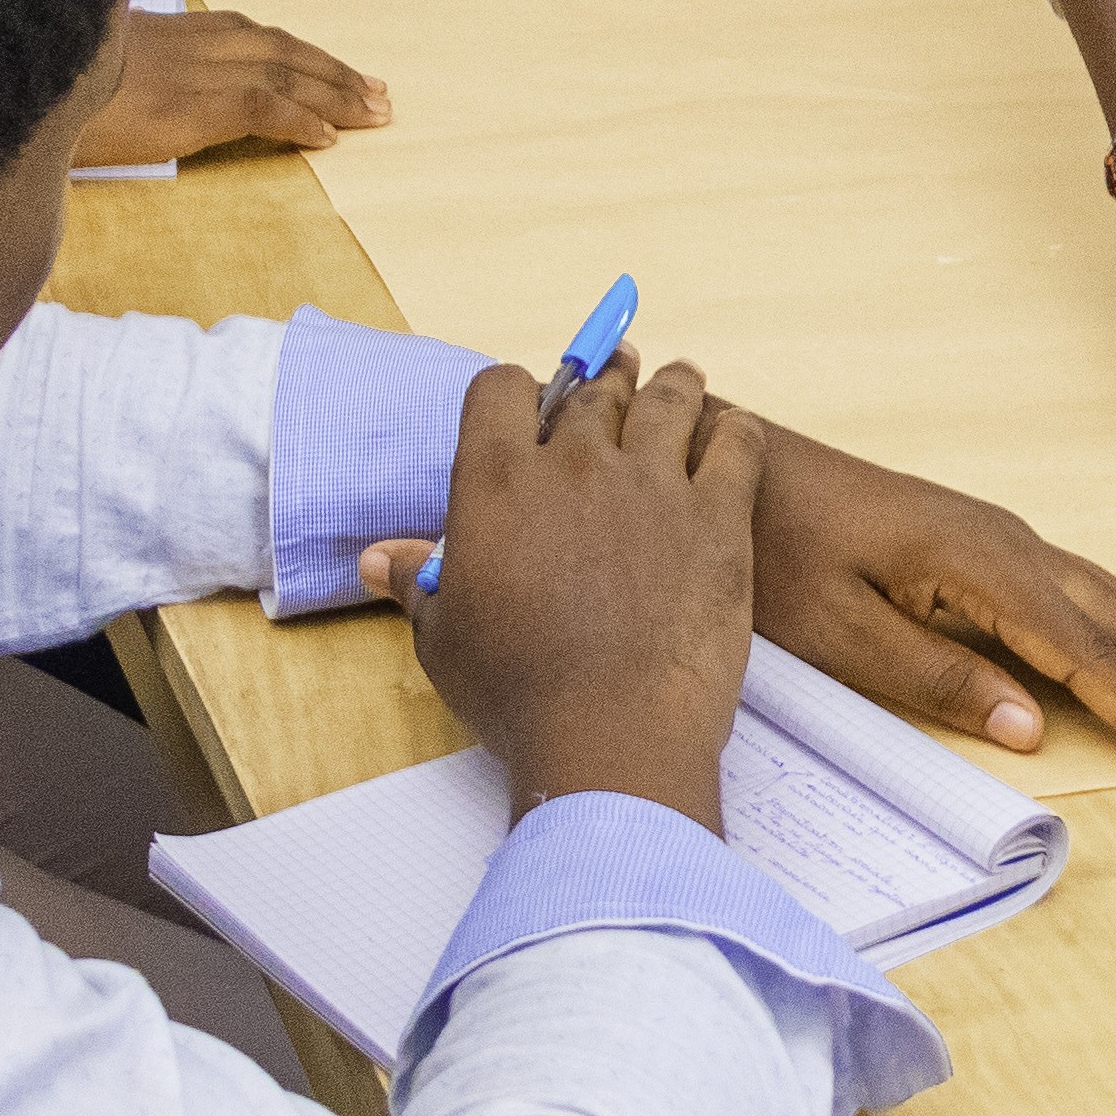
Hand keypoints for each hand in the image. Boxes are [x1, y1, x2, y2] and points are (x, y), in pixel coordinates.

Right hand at [68, 10, 390, 163]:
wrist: (15, 82)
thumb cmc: (44, 82)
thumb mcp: (93, 63)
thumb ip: (130, 70)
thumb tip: (147, 93)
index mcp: (169, 30)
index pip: (250, 34)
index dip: (298, 52)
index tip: (334, 69)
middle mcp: (189, 42)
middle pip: (279, 48)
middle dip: (333, 70)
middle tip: (377, 92)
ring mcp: (190, 71)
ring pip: (283, 72)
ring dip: (335, 94)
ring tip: (374, 114)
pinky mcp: (186, 103)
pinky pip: (260, 106)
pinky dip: (299, 118)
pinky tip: (328, 137)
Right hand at [379, 358, 757, 825]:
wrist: (611, 734)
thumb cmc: (518, 694)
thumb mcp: (445, 638)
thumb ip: (417, 581)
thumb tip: (377, 558)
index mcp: (499, 481)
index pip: (501, 388)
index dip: (516, 391)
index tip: (532, 406)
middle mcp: (577, 464)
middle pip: (593, 389)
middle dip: (603, 381)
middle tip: (614, 384)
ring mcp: (654, 484)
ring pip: (670, 399)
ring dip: (671, 387)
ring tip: (677, 384)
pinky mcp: (719, 517)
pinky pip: (737, 444)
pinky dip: (736, 431)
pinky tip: (734, 433)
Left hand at [743, 420, 1115, 764]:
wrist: (738, 465)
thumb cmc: (775, 550)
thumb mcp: (836, 629)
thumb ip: (937, 674)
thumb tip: (1031, 729)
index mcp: (978, 562)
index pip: (1083, 650)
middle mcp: (1011, 544)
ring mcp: (1009, 540)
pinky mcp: (995, 546)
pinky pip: (1096, 591)